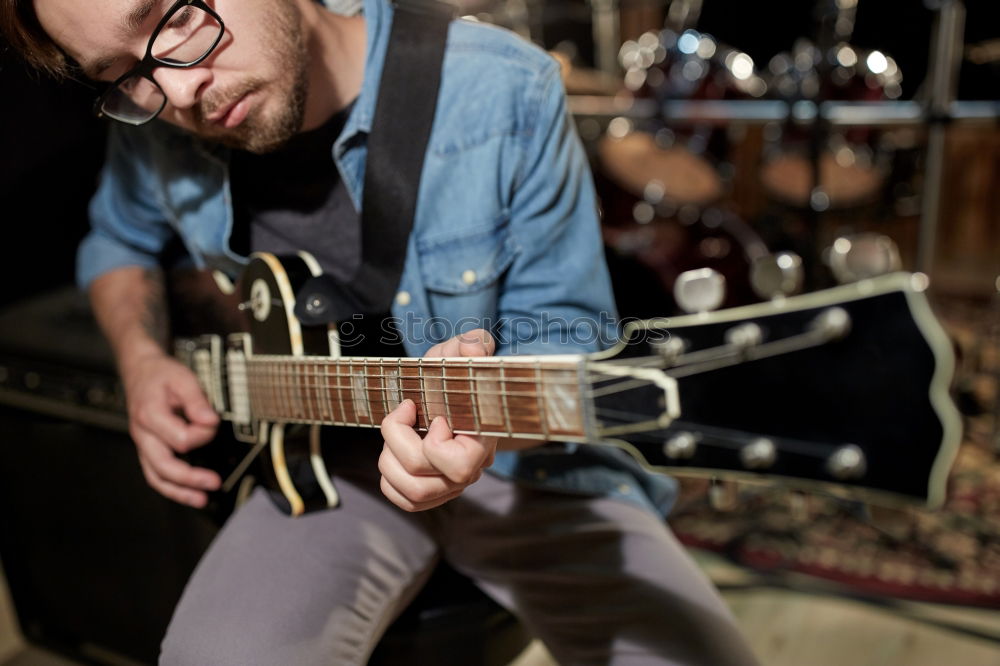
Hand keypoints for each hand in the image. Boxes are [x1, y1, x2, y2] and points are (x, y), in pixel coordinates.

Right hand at [122, 352, 221, 507]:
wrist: (140, 372)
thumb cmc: (161, 375)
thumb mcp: (182, 378)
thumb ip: (197, 400)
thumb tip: (211, 421)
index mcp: (150, 414)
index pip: (180, 438)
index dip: (203, 434)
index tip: (213, 422)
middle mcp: (143, 434)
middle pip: (163, 465)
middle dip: (190, 478)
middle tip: (214, 482)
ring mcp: (143, 444)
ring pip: (156, 477)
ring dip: (179, 492)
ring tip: (201, 499)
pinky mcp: (147, 450)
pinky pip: (156, 475)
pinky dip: (172, 488)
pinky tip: (189, 494)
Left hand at [378, 330, 497, 510]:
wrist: (460, 390)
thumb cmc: (459, 372)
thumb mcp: (464, 352)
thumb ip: (472, 345)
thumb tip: (472, 347)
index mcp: (482, 440)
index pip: (458, 467)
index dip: (434, 444)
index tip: (435, 416)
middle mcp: (471, 470)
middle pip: (422, 482)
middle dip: (398, 443)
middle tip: (405, 413)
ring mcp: (453, 484)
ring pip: (411, 493)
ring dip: (389, 460)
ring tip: (397, 432)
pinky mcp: (436, 490)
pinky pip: (407, 501)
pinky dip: (390, 480)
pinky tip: (394, 453)